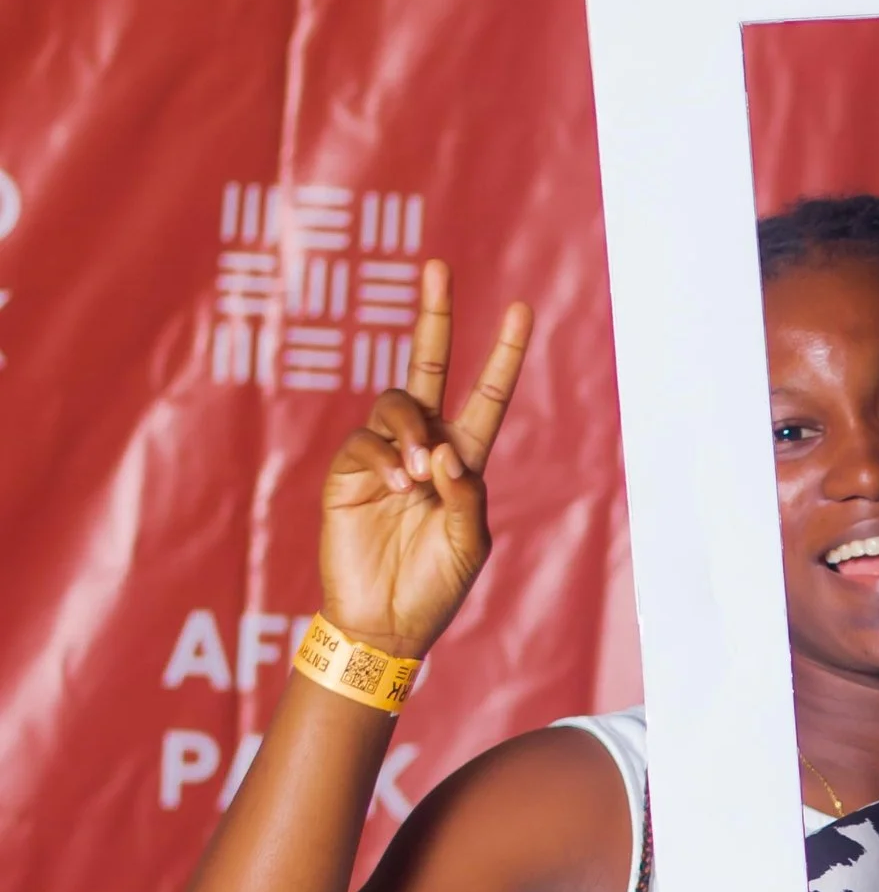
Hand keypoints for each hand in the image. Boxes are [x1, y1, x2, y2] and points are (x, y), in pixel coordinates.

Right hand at [317, 260, 532, 659]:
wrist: (385, 624)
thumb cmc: (434, 588)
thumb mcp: (468, 544)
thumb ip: (465, 494)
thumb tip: (443, 448)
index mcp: (463, 461)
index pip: (485, 396)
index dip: (502, 355)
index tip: (520, 309)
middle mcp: (423, 447)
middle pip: (427, 367)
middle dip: (434, 317)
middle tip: (438, 267)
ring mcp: (382, 456)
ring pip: (395, 404)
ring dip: (411, 430)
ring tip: (417, 475)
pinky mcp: (346, 472)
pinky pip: (364, 442)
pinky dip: (384, 458)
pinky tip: (397, 487)